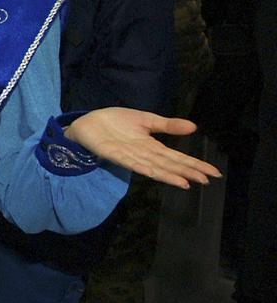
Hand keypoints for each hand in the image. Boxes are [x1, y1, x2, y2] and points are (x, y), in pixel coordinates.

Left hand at [63, 109, 219, 188]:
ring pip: (153, 167)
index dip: (194, 164)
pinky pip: (130, 162)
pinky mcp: (113, 154)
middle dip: (187, 172)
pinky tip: (153, 172)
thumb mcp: (146, 120)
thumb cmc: (117, 122)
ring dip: (168, 175)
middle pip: (169, 165)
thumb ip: (167, 126)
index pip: (177, 157)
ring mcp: (129, 156)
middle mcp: (143, 155)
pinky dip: (142, 168)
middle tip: (206, 180)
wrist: (89, 121)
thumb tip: (194, 126)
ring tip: (186, 182)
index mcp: (152, 147)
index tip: (213, 172)